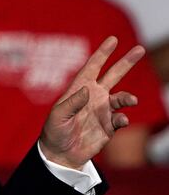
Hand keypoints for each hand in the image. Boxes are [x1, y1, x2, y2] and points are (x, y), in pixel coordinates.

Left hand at [39, 36, 141, 169]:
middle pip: (113, 75)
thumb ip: (72, 103)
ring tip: (131, 100)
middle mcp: (94, 96)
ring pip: (122, 97)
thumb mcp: (58, 116)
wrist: (61, 154)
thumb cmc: (54, 131)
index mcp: (79, 89)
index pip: (93, 67)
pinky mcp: (109, 126)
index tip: (113, 40)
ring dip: (128, 98)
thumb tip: (87, 90)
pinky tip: (121, 121)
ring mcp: (103, 110)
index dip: (102, 53)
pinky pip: (121, 118)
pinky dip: (123, 118)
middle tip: (140, 49)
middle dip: (126, 62)